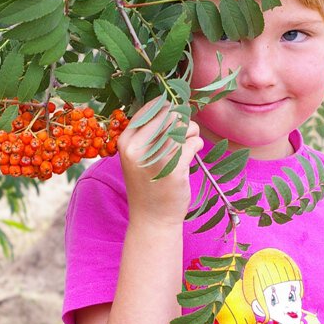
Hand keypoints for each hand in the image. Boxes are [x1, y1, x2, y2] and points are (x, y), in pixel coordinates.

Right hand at [118, 99, 203, 226]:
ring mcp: (155, 158)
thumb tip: (175, 105)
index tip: (174, 121)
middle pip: (170, 114)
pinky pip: (193, 143)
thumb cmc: (148, 183)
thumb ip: (149, 132)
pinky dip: (197, 145)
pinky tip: (192, 154)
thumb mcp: (138, 155)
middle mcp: (137, 147)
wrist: (152, 218)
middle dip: (182, 121)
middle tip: (184, 135)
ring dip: (191, 132)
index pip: (152, 108)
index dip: (168, 110)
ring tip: (188, 145)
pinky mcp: (174, 169)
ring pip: (184, 126)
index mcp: (126, 140)